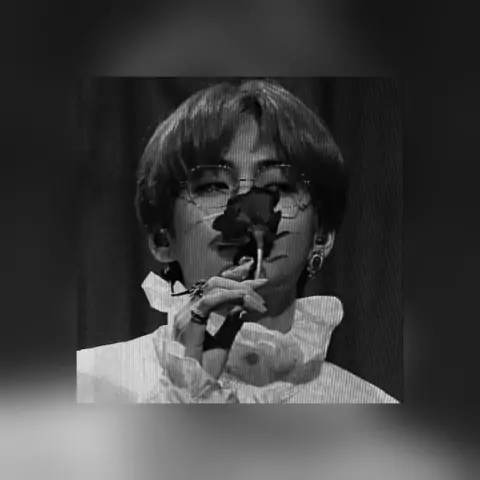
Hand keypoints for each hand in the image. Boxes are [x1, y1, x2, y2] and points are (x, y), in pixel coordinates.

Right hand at [175, 258, 266, 379]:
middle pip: (213, 283)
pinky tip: (246, 301)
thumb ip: (232, 321)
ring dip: (240, 291)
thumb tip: (244, 306)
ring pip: (213, 288)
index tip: (258, 281)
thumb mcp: (223, 341)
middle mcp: (185, 311)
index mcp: (191, 314)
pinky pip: (210, 301)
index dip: (235, 280)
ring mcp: (184, 316)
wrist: (194, 390)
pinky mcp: (188, 322)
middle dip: (241, 284)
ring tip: (258, 303)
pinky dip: (230, 297)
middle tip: (262, 290)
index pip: (213, 288)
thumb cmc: (205, 369)